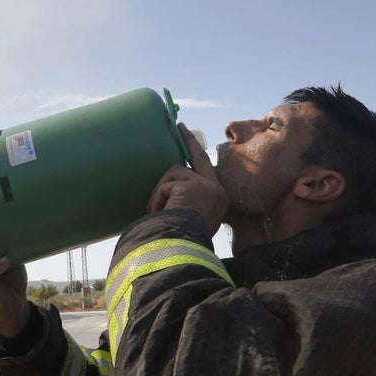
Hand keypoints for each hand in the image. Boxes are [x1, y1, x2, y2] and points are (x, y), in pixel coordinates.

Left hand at [147, 124, 228, 238]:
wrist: (184, 249)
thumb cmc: (182, 241)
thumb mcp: (190, 219)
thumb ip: (187, 203)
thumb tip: (169, 196)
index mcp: (218, 200)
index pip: (208, 172)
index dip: (199, 157)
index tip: (194, 146)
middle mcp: (217, 190)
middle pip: (199, 157)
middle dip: (189, 140)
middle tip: (180, 126)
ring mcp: (206, 185)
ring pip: (173, 173)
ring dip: (160, 192)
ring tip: (159, 212)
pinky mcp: (192, 185)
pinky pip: (165, 184)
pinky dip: (158, 198)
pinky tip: (161, 212)